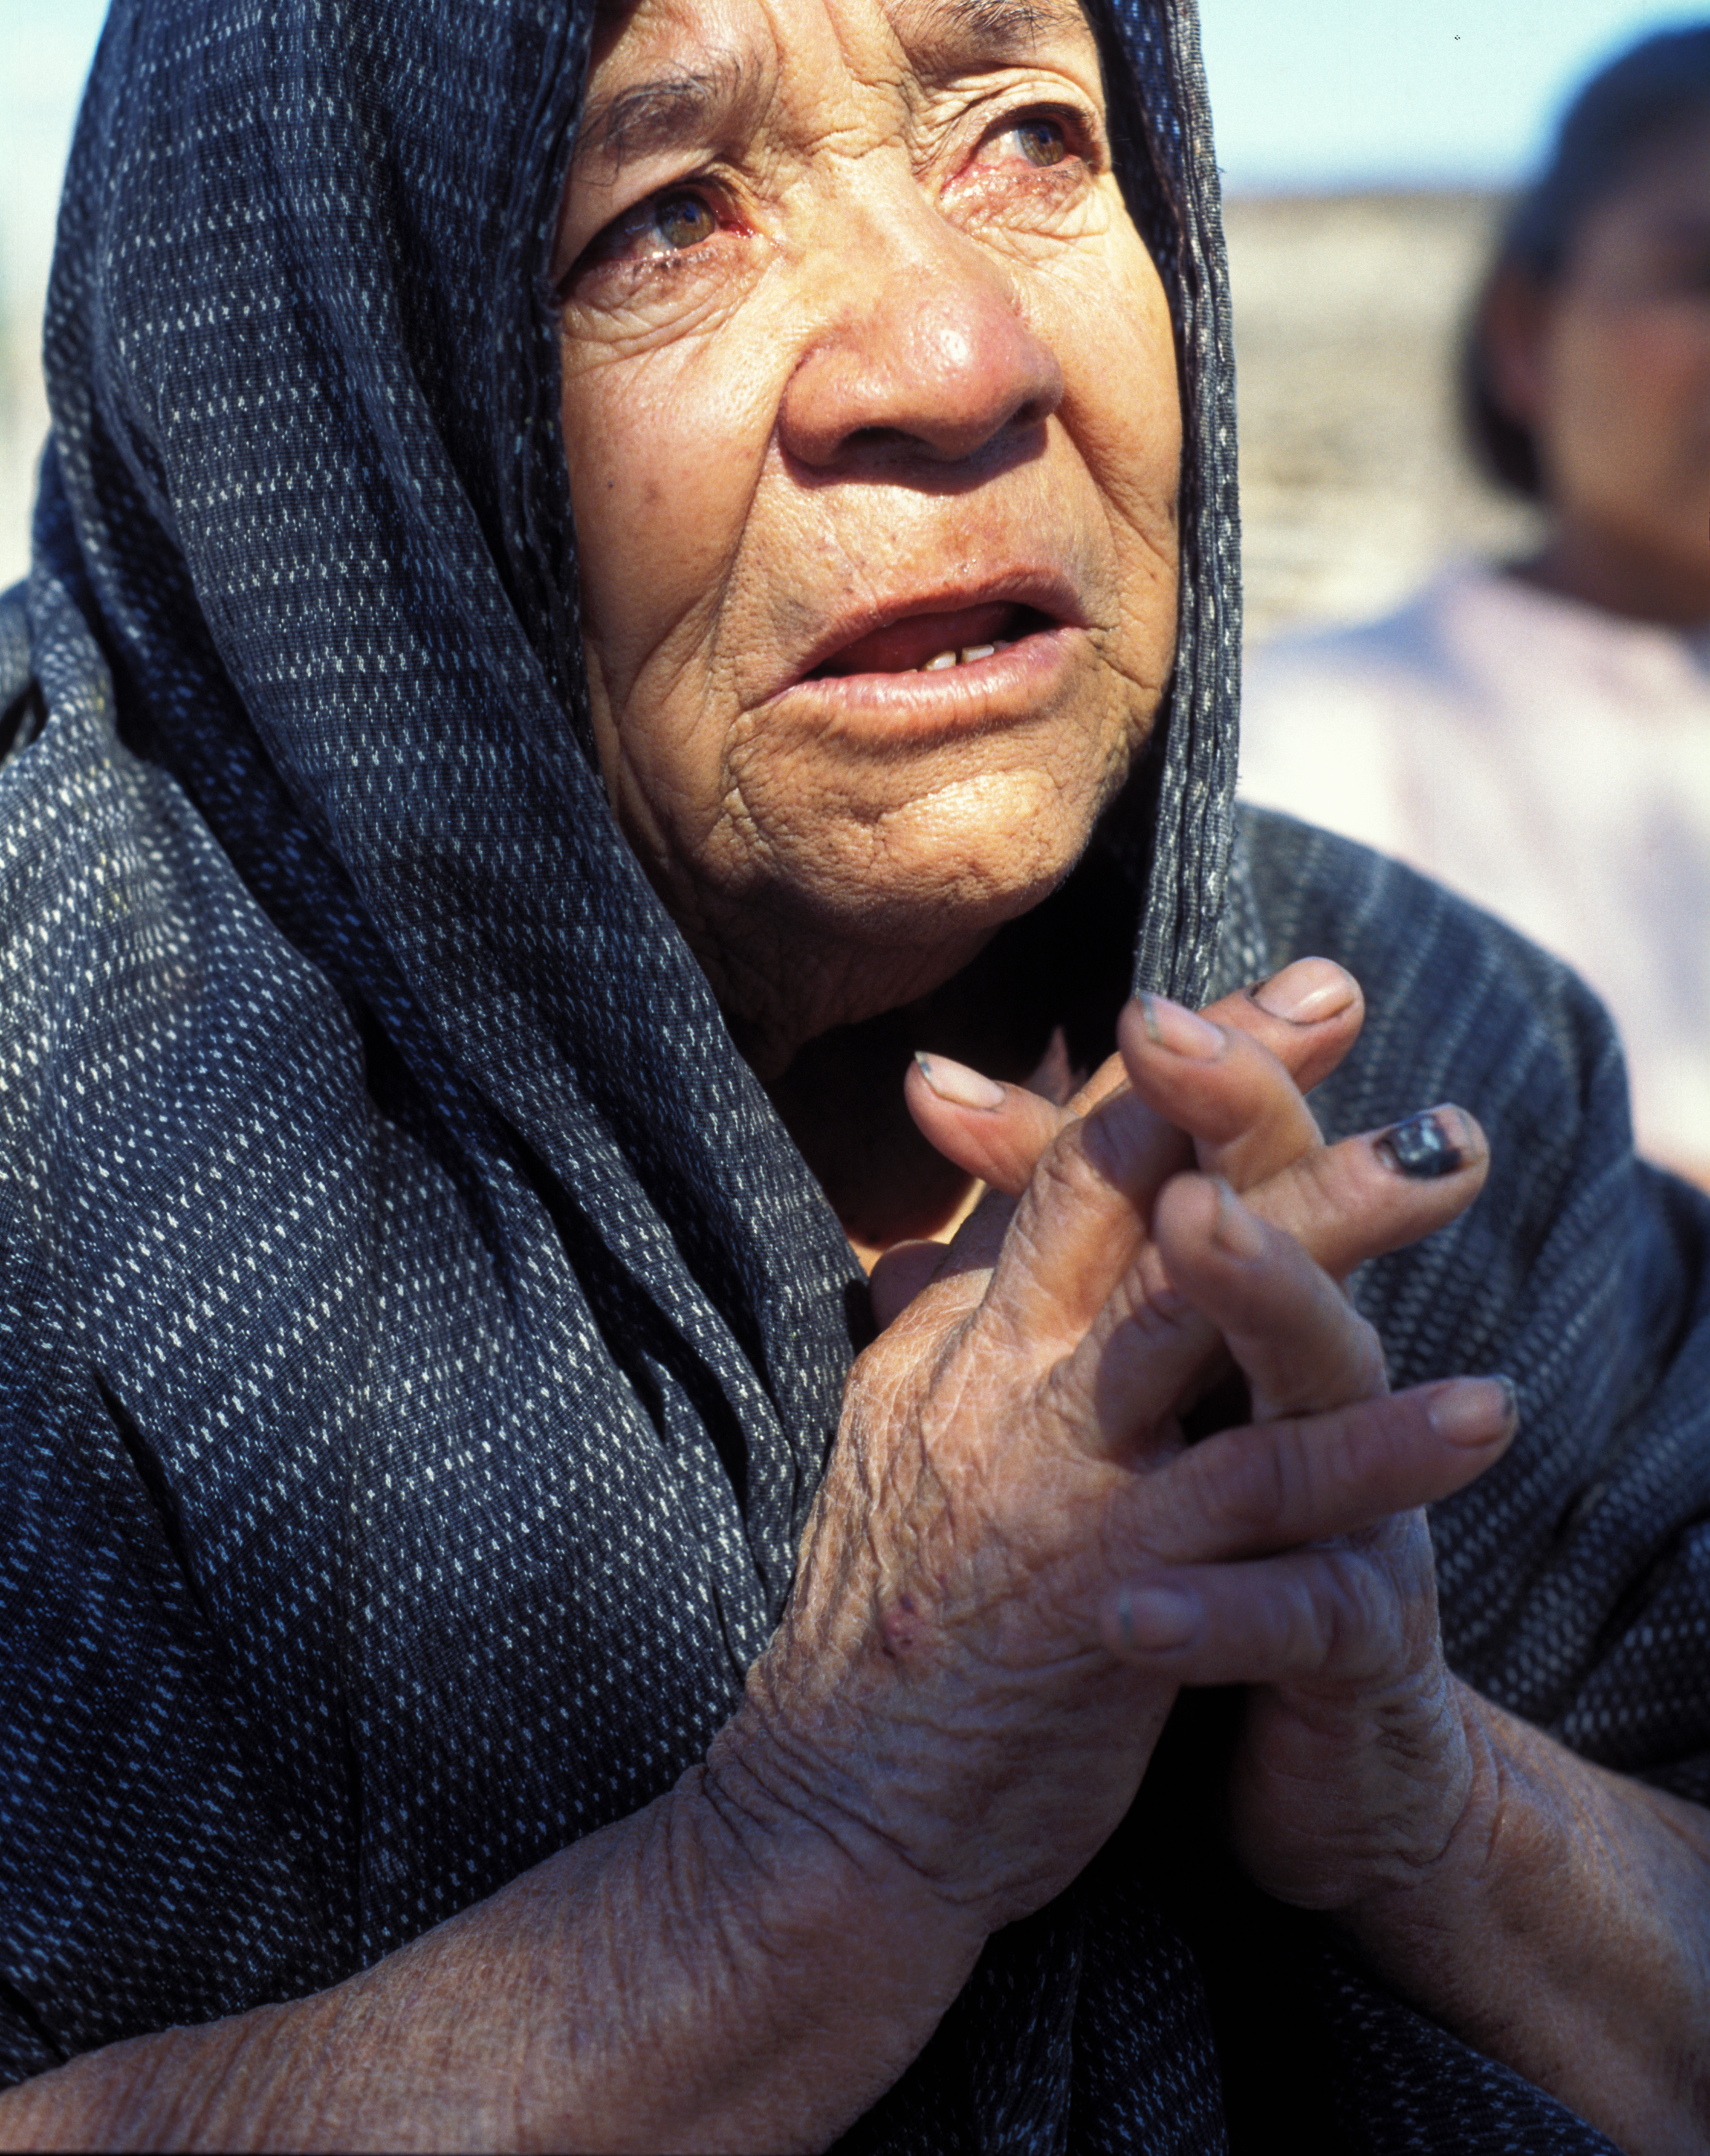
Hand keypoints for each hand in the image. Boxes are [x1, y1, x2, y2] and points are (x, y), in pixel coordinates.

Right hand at [709, 987, 1510, 1947]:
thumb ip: (945, 1312)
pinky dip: (1373, 1448)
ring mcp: (1058, 1474)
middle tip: (1346, 990)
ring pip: (1202, 1309)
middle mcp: (1003, 1377)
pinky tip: (1479, 1410)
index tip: (1274, 988)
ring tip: (1452, 1149)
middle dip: (1241, 1082)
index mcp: (963, 1335)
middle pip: (1131, 1188)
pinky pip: (1262, 1499)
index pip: (1074, 1161)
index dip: (1171, 1063)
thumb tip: (953, 1210)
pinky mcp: (1112, 1585)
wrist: (832, 1814)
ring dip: (1335, 1220)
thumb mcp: (895, 1431)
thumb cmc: (881, 1620)